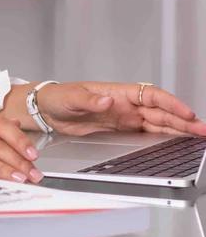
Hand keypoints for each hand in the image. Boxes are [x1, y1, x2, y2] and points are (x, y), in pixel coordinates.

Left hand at [33, 81, 205, 138]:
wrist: (46, 110)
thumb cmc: (59, 97)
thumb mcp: (72, 98)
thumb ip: (90, 99)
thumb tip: (107, 99)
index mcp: (119, 93)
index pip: (152, 96)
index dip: (171, 104)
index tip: (186, 113)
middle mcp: (126, 105)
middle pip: (162, 112)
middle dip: (184, 121)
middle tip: (202, 131)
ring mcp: (126, 118)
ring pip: (159, 123)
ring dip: (178, 130)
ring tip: (197, 137)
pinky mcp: (122, 130)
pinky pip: (148, 133)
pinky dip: (164, 137)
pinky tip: (175, 143)